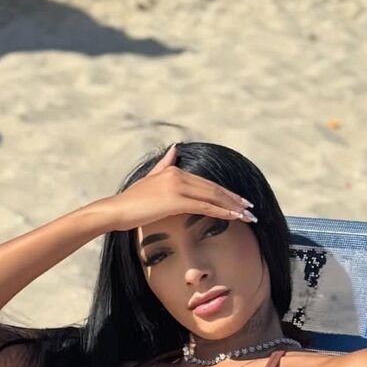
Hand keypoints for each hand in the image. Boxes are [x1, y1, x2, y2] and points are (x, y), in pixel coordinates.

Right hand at [97, 145, 254, 232]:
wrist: (116, 210)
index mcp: (174, 171)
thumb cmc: (130, 201)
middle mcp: (178, 174)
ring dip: (232, 206)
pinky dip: (221, 211)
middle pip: (213, 188)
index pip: (205, 183)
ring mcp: (177, 186)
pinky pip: (204, 206)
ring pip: (212, 196)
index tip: (238, 201)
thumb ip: (163, 165)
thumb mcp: (149, 180)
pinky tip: (233, 217)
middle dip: (234, 199)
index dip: (224, 192)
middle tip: (250, 209)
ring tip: (247, 215)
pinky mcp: (176, 200)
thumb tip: (175, 148)